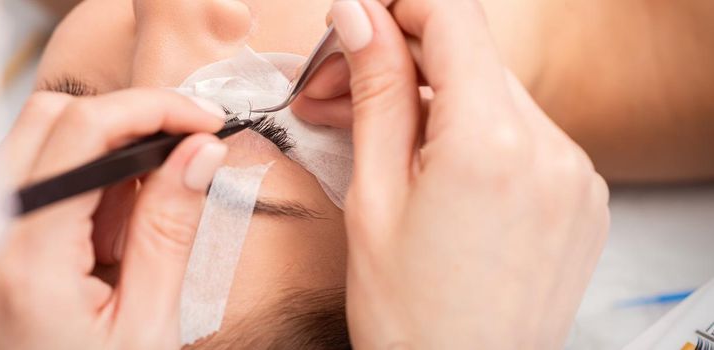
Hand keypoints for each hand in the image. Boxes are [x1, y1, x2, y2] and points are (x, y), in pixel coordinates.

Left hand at [0, 89, 227, 348]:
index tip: (204, 122)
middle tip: (182, 151)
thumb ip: (168, 230)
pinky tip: (105, 231)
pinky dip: (75, 183)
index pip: (84, 132)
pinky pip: (25, 182)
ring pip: (34, 143)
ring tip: (142, 214)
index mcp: (27, 259)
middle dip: (125, 121)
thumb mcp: (147, 327)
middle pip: (50, 118)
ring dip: (100, 153)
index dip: (153, 110)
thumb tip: (198, 153)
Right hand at [293, 0, 609, 347]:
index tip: (358, 21)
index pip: (453, 18)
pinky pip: (523, 136)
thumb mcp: (373, 196)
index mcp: (492, 143)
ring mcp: (575, 174)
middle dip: (400, 59)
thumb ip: (377, 93)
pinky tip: (428, 163)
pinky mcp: (581, 197)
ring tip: (375, 133)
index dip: (398, 6)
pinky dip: (473, 134)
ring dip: (433, 99)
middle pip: (471, 56)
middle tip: (335, 89)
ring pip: (494, 95)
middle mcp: (552, 149)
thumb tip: (360, 18)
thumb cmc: (410, 314)